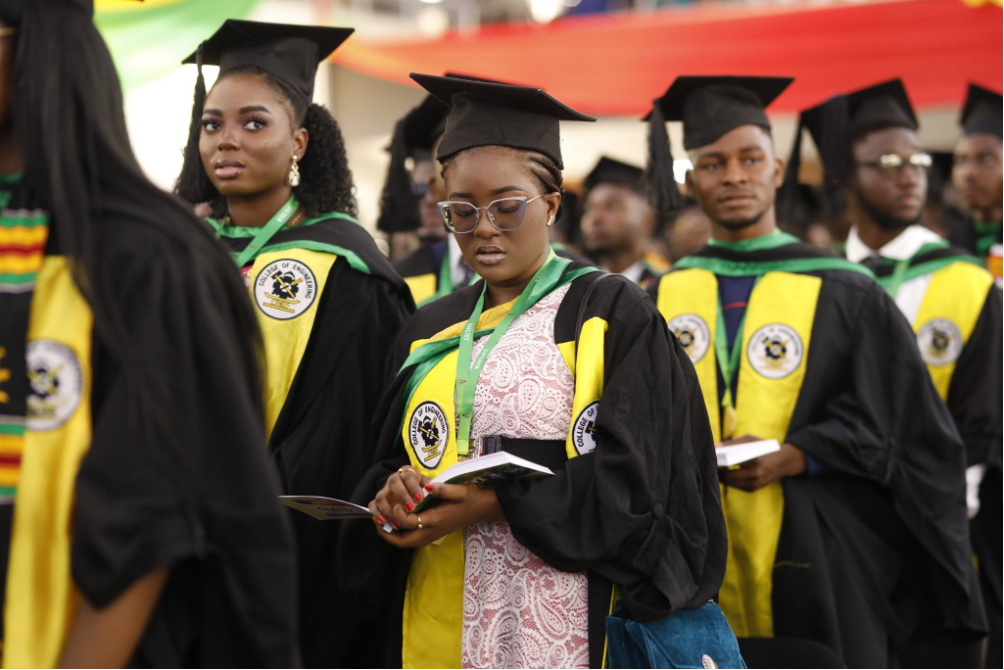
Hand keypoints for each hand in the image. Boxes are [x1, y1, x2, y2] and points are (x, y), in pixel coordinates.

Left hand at [369, 480, 503, 549]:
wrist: (484, 508)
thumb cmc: (472, 497)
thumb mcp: (460, 490)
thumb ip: (443, 489)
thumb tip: (426, 486)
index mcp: (435, 520)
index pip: (409, 522)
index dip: (398, 514)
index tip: (398, 502)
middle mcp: (432, 531)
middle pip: (403, 541)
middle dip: (387, 534)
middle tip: (376, 521)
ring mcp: (433, 535)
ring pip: (407, 543)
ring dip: (392, 536)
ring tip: (382, 523)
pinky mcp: (434, 533)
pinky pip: (412, 540)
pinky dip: (401, 535)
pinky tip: (396, 523)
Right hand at [370, 467, 431, 530]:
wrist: (414, 494)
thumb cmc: (423, 490)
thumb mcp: (429, 486)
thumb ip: (431, 486)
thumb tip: (432, 488)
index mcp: (407, 472)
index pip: (408, 476)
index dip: (413, 487)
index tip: (420, 499)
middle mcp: (394, 479)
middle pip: (393, 483)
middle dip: (402, 496)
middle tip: (411, 509)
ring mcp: (384, 490)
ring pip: (381, 496)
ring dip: (388, 509)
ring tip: (397, 521)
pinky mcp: (378, 501)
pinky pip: (372, 505)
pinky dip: (376, 513)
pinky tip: (383, 522)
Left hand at [718, 439, 806, 491]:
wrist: (782, 462)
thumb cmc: (763, 448)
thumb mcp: (750, 440)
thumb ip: (732, 443)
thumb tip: (715, 447)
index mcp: (754, 460)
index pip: (731, 462)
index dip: (719, 462)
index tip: (711, 457)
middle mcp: (755, 474)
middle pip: (728, 477)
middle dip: (717, 471)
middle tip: (709, 464)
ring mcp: (754, 484)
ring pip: (730, 483)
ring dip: (721, 476)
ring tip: (714, 468)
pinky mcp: (752, 489)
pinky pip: (735, 486)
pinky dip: (728, 480)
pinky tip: (723, 473)